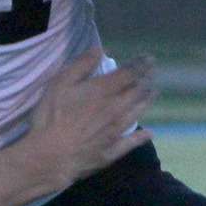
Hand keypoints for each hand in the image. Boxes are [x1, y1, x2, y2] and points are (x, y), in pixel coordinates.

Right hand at [21, 51, 155, 185]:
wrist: (51, 155)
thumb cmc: (52, 116)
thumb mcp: (60, 83)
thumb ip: (81, 65)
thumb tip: (100, 50)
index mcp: (103, 91)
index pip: (128, 74)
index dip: (140, 65)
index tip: (149, 59)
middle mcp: (116, 109)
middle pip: (137, 93)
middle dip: (147, 81)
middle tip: (153, 74)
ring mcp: (116, 131)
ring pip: (137, 113)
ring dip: (147, 101)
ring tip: (154, 93)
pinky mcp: (112, 151)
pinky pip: (132, 142)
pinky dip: (143, 137)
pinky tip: (150, 134)